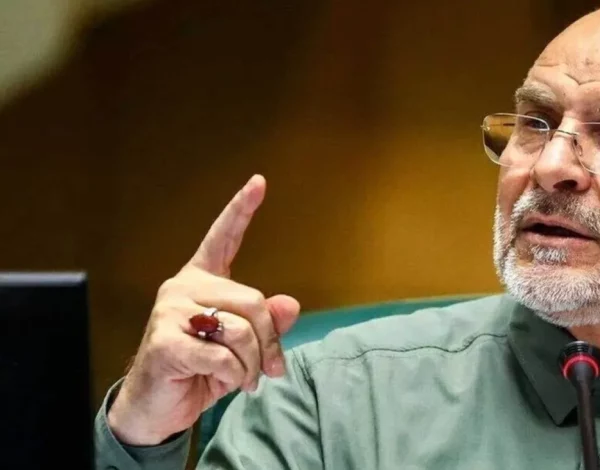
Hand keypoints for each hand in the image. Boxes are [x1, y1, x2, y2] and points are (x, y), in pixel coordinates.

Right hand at [106, 175, 299, 445]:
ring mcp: (170, 311)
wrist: (157, 407)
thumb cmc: (201, 371)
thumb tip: (291, 305)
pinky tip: (222, 382)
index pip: (223, 237)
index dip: (241, 210)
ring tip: (243, 379)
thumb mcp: (242, 347)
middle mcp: (183, 287)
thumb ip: (266, 324)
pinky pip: (222, 355)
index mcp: (201, 280)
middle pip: (252, 301)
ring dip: (251, 364)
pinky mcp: (165, 340)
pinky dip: (233, 376)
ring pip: (240, 330)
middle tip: (270, 370)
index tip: (259, 182)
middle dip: (269, 342)